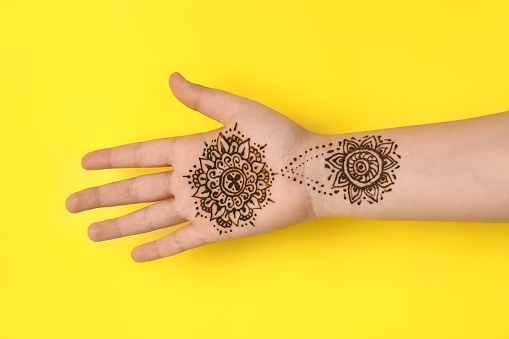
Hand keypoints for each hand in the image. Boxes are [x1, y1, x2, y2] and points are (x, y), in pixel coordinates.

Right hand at [66, 73, 314, 261]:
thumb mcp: (237, 111)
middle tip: (72, 202)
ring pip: (150, 217)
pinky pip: (180, 240)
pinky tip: (135, 254)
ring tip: (92, 230)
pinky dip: (158, 249)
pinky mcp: (217, 228)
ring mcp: (202, 206)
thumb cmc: (278, 139)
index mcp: (192, 150)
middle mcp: (191, 180)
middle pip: (136, 189)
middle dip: (103, 196)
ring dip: (120, 225)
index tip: (86, 161)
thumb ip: (202, 100)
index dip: (113, 158)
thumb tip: (172, 78)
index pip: (142, 155)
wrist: (307, 172)